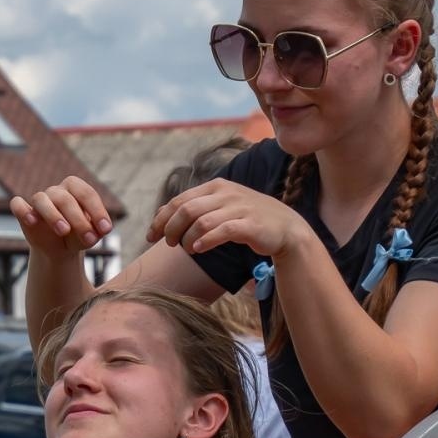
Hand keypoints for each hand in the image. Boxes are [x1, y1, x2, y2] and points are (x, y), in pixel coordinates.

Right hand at [9, 176, 113, 258]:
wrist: (60, 249)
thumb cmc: (78, 236)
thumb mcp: (90, 236)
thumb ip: (94, 232)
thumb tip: (95, 233)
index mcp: (76, 189)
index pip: (86, 194)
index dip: (97, 211)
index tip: (106, 230)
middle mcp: (57, 191)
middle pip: (65, 198)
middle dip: (78, 219)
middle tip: (89, 239)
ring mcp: (39, 200)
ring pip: (41, 199)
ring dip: (53, 215)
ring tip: (64, 231)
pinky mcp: (24, 212)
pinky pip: (17, 204)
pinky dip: (23, 210)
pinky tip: (32, 222)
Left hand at [148, 179, 309, 257]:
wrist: (286, 228)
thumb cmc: (248, 220)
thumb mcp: (221, 208)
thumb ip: (195, 209)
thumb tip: (162, 217)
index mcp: (215, 187)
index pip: (179, 200)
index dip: (161, 219)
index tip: (151, 236)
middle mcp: (225, 193)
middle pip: (185, 210)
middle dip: (171, 229)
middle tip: (170, 244)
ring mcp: (238, 207)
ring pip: (200, 221)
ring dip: (187, 238)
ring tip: (187, 249)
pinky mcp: (249, 224)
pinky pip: (222, 231)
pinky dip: (206, 241)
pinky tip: (199, 250)